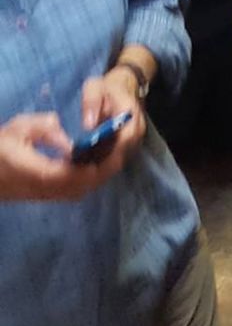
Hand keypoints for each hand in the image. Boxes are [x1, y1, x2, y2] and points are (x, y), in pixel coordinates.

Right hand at [0, 112, 114, 202]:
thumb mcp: (19, 128)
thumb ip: (46, 130)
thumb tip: (71, 144)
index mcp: (27, 168)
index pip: (64, 175)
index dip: (89, 169)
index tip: (109, 156)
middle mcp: (34, 187)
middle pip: (74, 188)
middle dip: (100, 174)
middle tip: (118, 155)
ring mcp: (37, 196)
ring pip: (73, 194)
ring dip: (94, 179)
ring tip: (110, 159)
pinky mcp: (39, 198)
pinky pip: (67, 194)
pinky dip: (84, 182)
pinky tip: (93, 167)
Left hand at [80, 68, 146, 174]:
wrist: (122, 88)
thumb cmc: (106, 88)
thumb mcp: (94, 87)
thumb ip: (91, 102)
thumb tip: (88, 125)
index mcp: (132, 117)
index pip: (125, 140)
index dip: (108, 153)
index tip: (85, 160)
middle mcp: (136, 132)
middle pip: (121, 156)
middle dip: (99, 165)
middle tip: (75, 170)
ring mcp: (133, 141)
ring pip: (117, 160)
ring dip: (99, 166)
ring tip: (75, 170)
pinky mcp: (126, 147)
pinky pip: (114, 159)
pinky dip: (99, 163)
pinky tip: (82, 165)